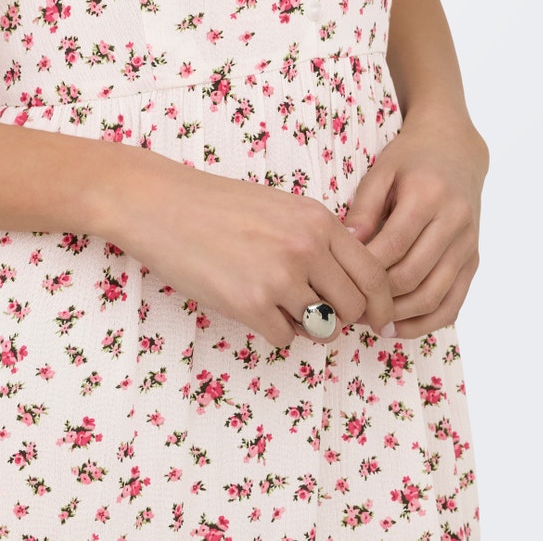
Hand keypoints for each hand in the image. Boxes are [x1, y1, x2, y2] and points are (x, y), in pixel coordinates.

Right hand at [96, 148, 397, 350]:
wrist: (161, 204)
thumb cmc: (218, 206)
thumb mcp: (281, 208)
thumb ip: (319, 239)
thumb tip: (354, 288)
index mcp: (318, 219)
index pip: (375, 274)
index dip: (381, 304)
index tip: (378, 321)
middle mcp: (306, 247)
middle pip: (355, 307)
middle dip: (343, 319)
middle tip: (322, 315)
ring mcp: (279, 277)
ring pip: (323, 327)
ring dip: (306, 325)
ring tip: (277, 302)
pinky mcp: (250, 304)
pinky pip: (284, 338)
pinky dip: (272, 329)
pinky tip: (249, 304)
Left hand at [343, 107, 488, 338]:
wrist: (456, 149)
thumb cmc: (412, 158)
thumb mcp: (382, 170)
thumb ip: (364, 206)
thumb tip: (348, 244)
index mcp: (429, 195)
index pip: (393, 245)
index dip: (365, 269)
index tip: (339, 280)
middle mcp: (454, 222)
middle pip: (413, 276)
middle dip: (379, 297)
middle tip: (350, 307)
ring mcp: (468, 245)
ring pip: (434, 297)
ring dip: (401, 316)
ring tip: (371, 321)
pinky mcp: (473, 261)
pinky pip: (453, 304)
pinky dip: (426, 322)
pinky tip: (399, 326)